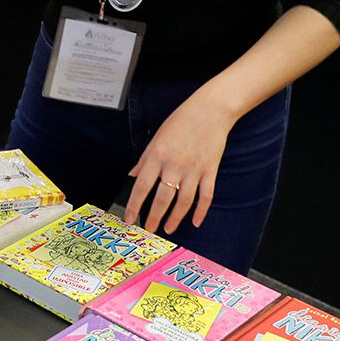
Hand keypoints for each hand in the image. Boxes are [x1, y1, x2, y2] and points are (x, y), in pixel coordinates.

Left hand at [122, 90, 236, 234]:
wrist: (210, 111)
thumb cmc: (180, 122)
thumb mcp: (156, 138)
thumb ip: (145, 160)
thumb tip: (132, 176)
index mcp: (157, 156)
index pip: (142, 186)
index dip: (134, 205)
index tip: (129, 219)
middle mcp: (175, 165)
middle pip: (162, 198)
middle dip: (154, 217)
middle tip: (149, 229)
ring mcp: (194, 169)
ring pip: (184, 201)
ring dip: (176, 218)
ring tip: (169, 229)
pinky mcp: (210, 170)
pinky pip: (206, 196)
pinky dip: (201, 211)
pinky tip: (195, 222)